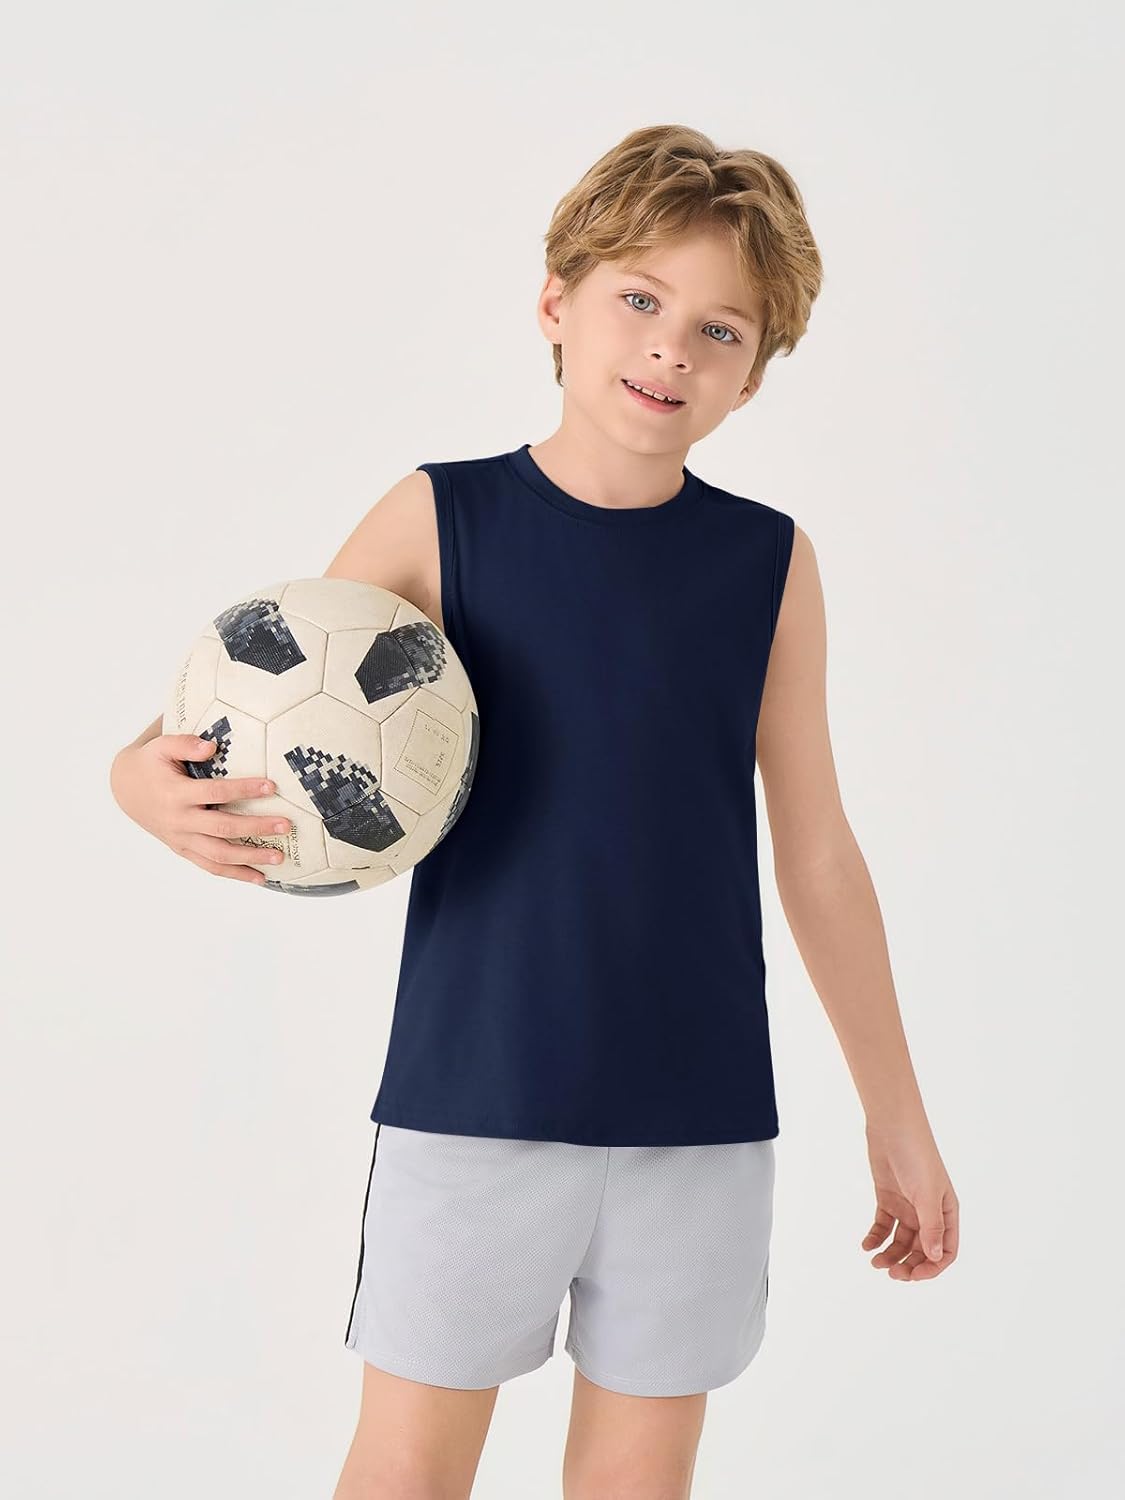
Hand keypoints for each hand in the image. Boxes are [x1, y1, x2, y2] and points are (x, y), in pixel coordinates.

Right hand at [110, 734, 290, 885]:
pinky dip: (235, 874)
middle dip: (256, 828)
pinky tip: (260, 877)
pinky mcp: (184, 850)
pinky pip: (211, 866)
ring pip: (219, 855)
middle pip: (222, 828)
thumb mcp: (160, 746)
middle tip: (285, 825)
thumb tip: (212, 747)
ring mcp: (182, 839)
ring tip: (279, 858)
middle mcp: (179, 821)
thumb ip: (184, 743)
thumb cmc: (150, 764)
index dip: (243, 790)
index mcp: (176, 794)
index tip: (271, 787)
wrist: (126, 790)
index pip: (215, 793)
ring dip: (250, 859)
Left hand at [860, 1120, 958, 1280]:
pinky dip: (876, 1238)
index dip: (932, 1267)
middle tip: (892, 1274)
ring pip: (901, 1242)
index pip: (945, 1251)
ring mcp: (908, 1206)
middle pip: (921, 1250)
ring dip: (890, 1255)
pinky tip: (866, 1245)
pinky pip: (883, 1226)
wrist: (892, 1126)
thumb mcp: (926, 1193)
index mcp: (946, 1212)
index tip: (914, 1276)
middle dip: (909, 1265)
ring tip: (875, 1262)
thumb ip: (930, 1226)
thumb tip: (934, 1257)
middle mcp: (928, 1212)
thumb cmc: (917, 1155)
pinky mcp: (888, 1199)